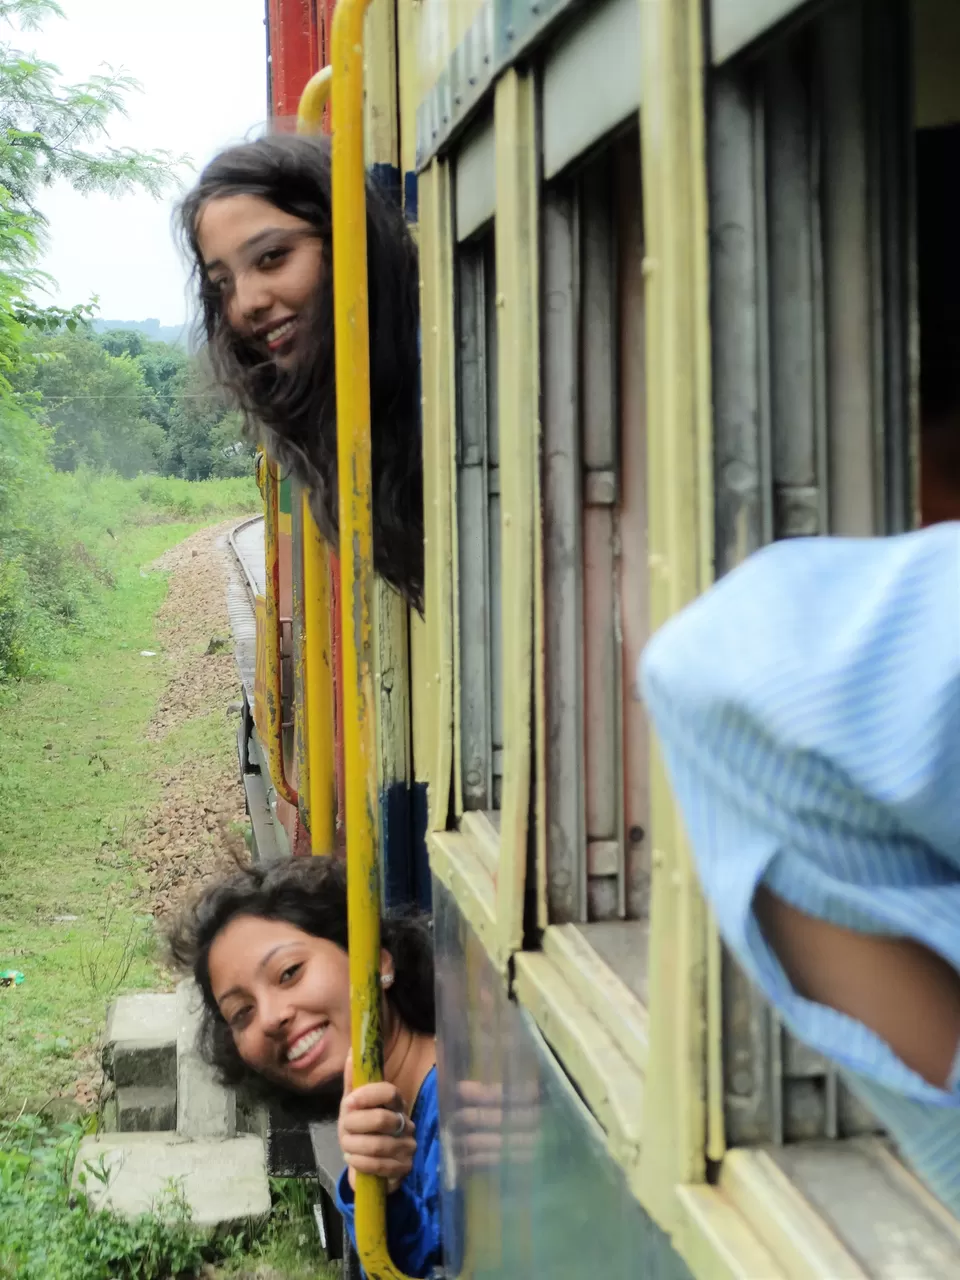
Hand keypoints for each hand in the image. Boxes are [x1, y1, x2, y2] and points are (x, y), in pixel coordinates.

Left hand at [338, 1050, 416, 1193]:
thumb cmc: (360, 1128)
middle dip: (355, 1125)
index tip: (349, 1102)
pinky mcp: (403, 1168)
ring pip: (378, 1145)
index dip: (367, 1095)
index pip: (389, 1092)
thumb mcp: (353, 1105)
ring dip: (354, 1146)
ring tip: (346, 1145)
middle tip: (344, 1128)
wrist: (368, 1163)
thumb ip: (353, 1081)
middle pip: (381, 1119)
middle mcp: (406, 1122)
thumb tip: (352, 1053)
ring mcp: (407, 1146)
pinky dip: (360, 1163)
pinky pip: (380, 1166)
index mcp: (395, 1102)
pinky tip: (352, 1159)